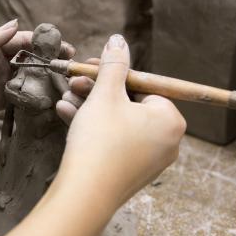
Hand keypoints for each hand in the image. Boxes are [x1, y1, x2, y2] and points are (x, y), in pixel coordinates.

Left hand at [0, 20, 74, 129]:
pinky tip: (49, 101)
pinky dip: (33, 99)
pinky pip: (18, 100)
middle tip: (72, 64)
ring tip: (67, 83)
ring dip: (45, 79)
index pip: (20, 41)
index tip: (62, 44)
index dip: (42, 42)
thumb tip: (15, 24)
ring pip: (26, 79)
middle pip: (29, 59)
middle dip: (50, 60)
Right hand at [54, 34, 185, 211]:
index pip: (143, 85)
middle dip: (97, 91)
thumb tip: (119, 40)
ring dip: (89, 108)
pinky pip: (114, 142)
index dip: (112, 74)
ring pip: (118, 123)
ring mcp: (150, 160)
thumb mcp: (105, 95)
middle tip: (74, 82)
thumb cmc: (100, 140)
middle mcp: (167, 140)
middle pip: (129, 104)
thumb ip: (114, 65)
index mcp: (170, 119)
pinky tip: (66, 117)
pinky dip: (93, 129)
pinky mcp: (131, 173)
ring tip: (65, 99)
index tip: (89, 67)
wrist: (85, 195)